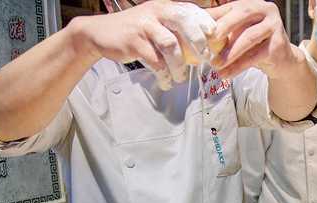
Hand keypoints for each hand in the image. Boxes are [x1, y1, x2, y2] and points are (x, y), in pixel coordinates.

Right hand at [73, 0, 216, 88]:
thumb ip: (181, 29)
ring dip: (179, 66)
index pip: (190, 11)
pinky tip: (165, 81)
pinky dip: (163, 74)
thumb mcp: (158, 24)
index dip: (205, 23)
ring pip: (170, 45)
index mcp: (165, 7)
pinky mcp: (134, 42)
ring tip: (180, 78)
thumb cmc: (137, 32)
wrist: (100, 33)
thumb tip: (211, 35)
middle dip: (198, 42)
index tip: (216, 38)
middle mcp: (156, 12)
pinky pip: (154, 60)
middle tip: (206, 59)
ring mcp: (144, 26)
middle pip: (183, 23)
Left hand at [209, 0, 298, 78]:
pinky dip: (239, 67)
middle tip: (209, 41)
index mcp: (252, 4)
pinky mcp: (278, 45)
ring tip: (215, 65)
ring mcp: (274, 27)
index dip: (215, 17)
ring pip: (249, 37)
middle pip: (243, 14)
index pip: (231, 7)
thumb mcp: (238, 32)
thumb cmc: (256, 44)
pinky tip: (227, 74)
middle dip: (224, 27)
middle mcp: (266, 10)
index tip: (200, 29)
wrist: (281, 60)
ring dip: (230, 53)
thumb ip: (222, 27)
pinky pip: (255, 56)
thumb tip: (196, 29)